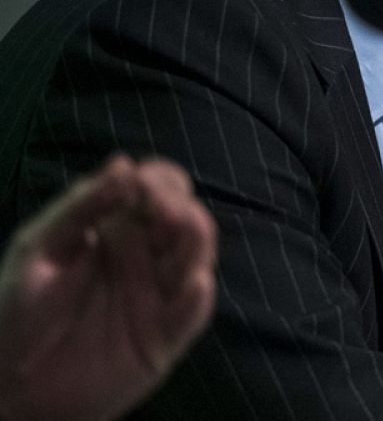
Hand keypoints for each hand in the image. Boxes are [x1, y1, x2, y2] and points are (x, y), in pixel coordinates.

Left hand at [0, 155, 217, 420]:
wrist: (13, 385)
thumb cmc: (19, 313)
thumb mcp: (38, 248)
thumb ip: (81, 207)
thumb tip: (125, 163)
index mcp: (119, 229)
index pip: (158, 190)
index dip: (159, 181)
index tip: (142, 184)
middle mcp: (147, 256)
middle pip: (185, 218)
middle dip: (180, 206)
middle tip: (162, 208)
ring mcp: (159, 294)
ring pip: (197, 258)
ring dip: (198, 239)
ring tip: (186, 228)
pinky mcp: (166, 335)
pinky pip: (193, 313)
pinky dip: (198, 297)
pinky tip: (194, 283)